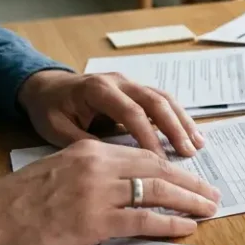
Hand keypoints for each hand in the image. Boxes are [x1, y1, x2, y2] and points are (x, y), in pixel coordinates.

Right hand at [0, 139, 220, 244]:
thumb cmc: (20, 200)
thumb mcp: (60, 170)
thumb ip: (94, 171)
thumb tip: (130, 182)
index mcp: (91, 151)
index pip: (145, 155)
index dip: (174, 168)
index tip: (193, 178)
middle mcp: (98, 166)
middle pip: (159, 170)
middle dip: (191, 183)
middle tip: (213, 194)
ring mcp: (97, 193)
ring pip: (157, 192)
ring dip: (190, 201)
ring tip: (209, 210)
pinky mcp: (94, 221)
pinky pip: (144, 220)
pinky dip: (170, 223)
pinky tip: (187, 227)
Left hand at [18, 70, 203, 156]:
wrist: (46, 87)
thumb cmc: (50, 110)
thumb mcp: (57, 129)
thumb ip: (85, 143)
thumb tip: (116, 162)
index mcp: (98, 90)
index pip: (130, 112)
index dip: (148, 136)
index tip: (160, 160)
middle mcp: (119, 82)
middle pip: (155, 101)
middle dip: (175, 128)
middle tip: (189, 152)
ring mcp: (131, 83)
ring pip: (165, 99)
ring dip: (183, 122)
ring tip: (198, 145)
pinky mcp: (137, 90)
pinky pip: (163, 101)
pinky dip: (179, 118)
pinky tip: (192, 135)